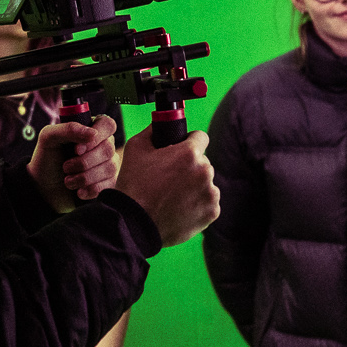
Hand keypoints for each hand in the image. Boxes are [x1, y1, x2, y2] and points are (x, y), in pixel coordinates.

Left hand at [29, 115, 118, 211]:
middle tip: (65, 167)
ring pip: (109, 168)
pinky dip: (90, 189)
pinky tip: (78, 191)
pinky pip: (109, 185)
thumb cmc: (47, 159)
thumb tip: (93, 133)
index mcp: (91, 128)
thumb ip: (68, 129)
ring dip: (83, 177)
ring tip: (67, 181)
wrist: (44, 188)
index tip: (76, 150)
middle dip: (83, 162)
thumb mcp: (49, 138)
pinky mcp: (109, 182)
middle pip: (108, 149)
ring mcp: (109, 163)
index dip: (94, 138)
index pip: (107, 125)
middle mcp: (104, 144)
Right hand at [113, 128, 219, 245]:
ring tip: (173, 196)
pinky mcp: (212, 212)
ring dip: (195, 186)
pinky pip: (208, 202)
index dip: (189, 141)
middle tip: (171, 178)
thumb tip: (160, 123)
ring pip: (206, 183)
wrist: (134, 223)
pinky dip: (197, 204)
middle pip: (202, 162)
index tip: (182, 149)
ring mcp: (210, 193)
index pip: (201, 137)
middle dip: (190, 167)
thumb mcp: (136, 148)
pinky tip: (179, 208)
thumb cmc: (134, 186)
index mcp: (189, 153)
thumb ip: (152, 131)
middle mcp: (205, 171)